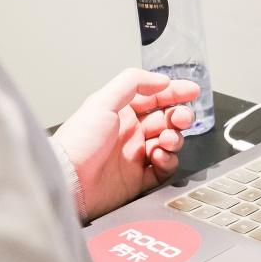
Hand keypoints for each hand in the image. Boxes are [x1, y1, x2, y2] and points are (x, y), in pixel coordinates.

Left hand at [52, 68, 200, 219]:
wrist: (68, 182)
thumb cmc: (78, 142)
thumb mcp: (101, 102)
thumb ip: (132, 83)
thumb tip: (161, 79)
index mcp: (121, 113)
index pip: (154, 98)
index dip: (174, 93)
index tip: (191, 91)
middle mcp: (130, 133)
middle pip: (167, 120)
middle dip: (179, 116)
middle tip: (182, 118)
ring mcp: (136, 156)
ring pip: (169, 143)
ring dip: (174, 139)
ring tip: (166, 140)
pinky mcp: (139, 179)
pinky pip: (164, 168)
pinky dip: (167, 161)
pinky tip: (158, 157)